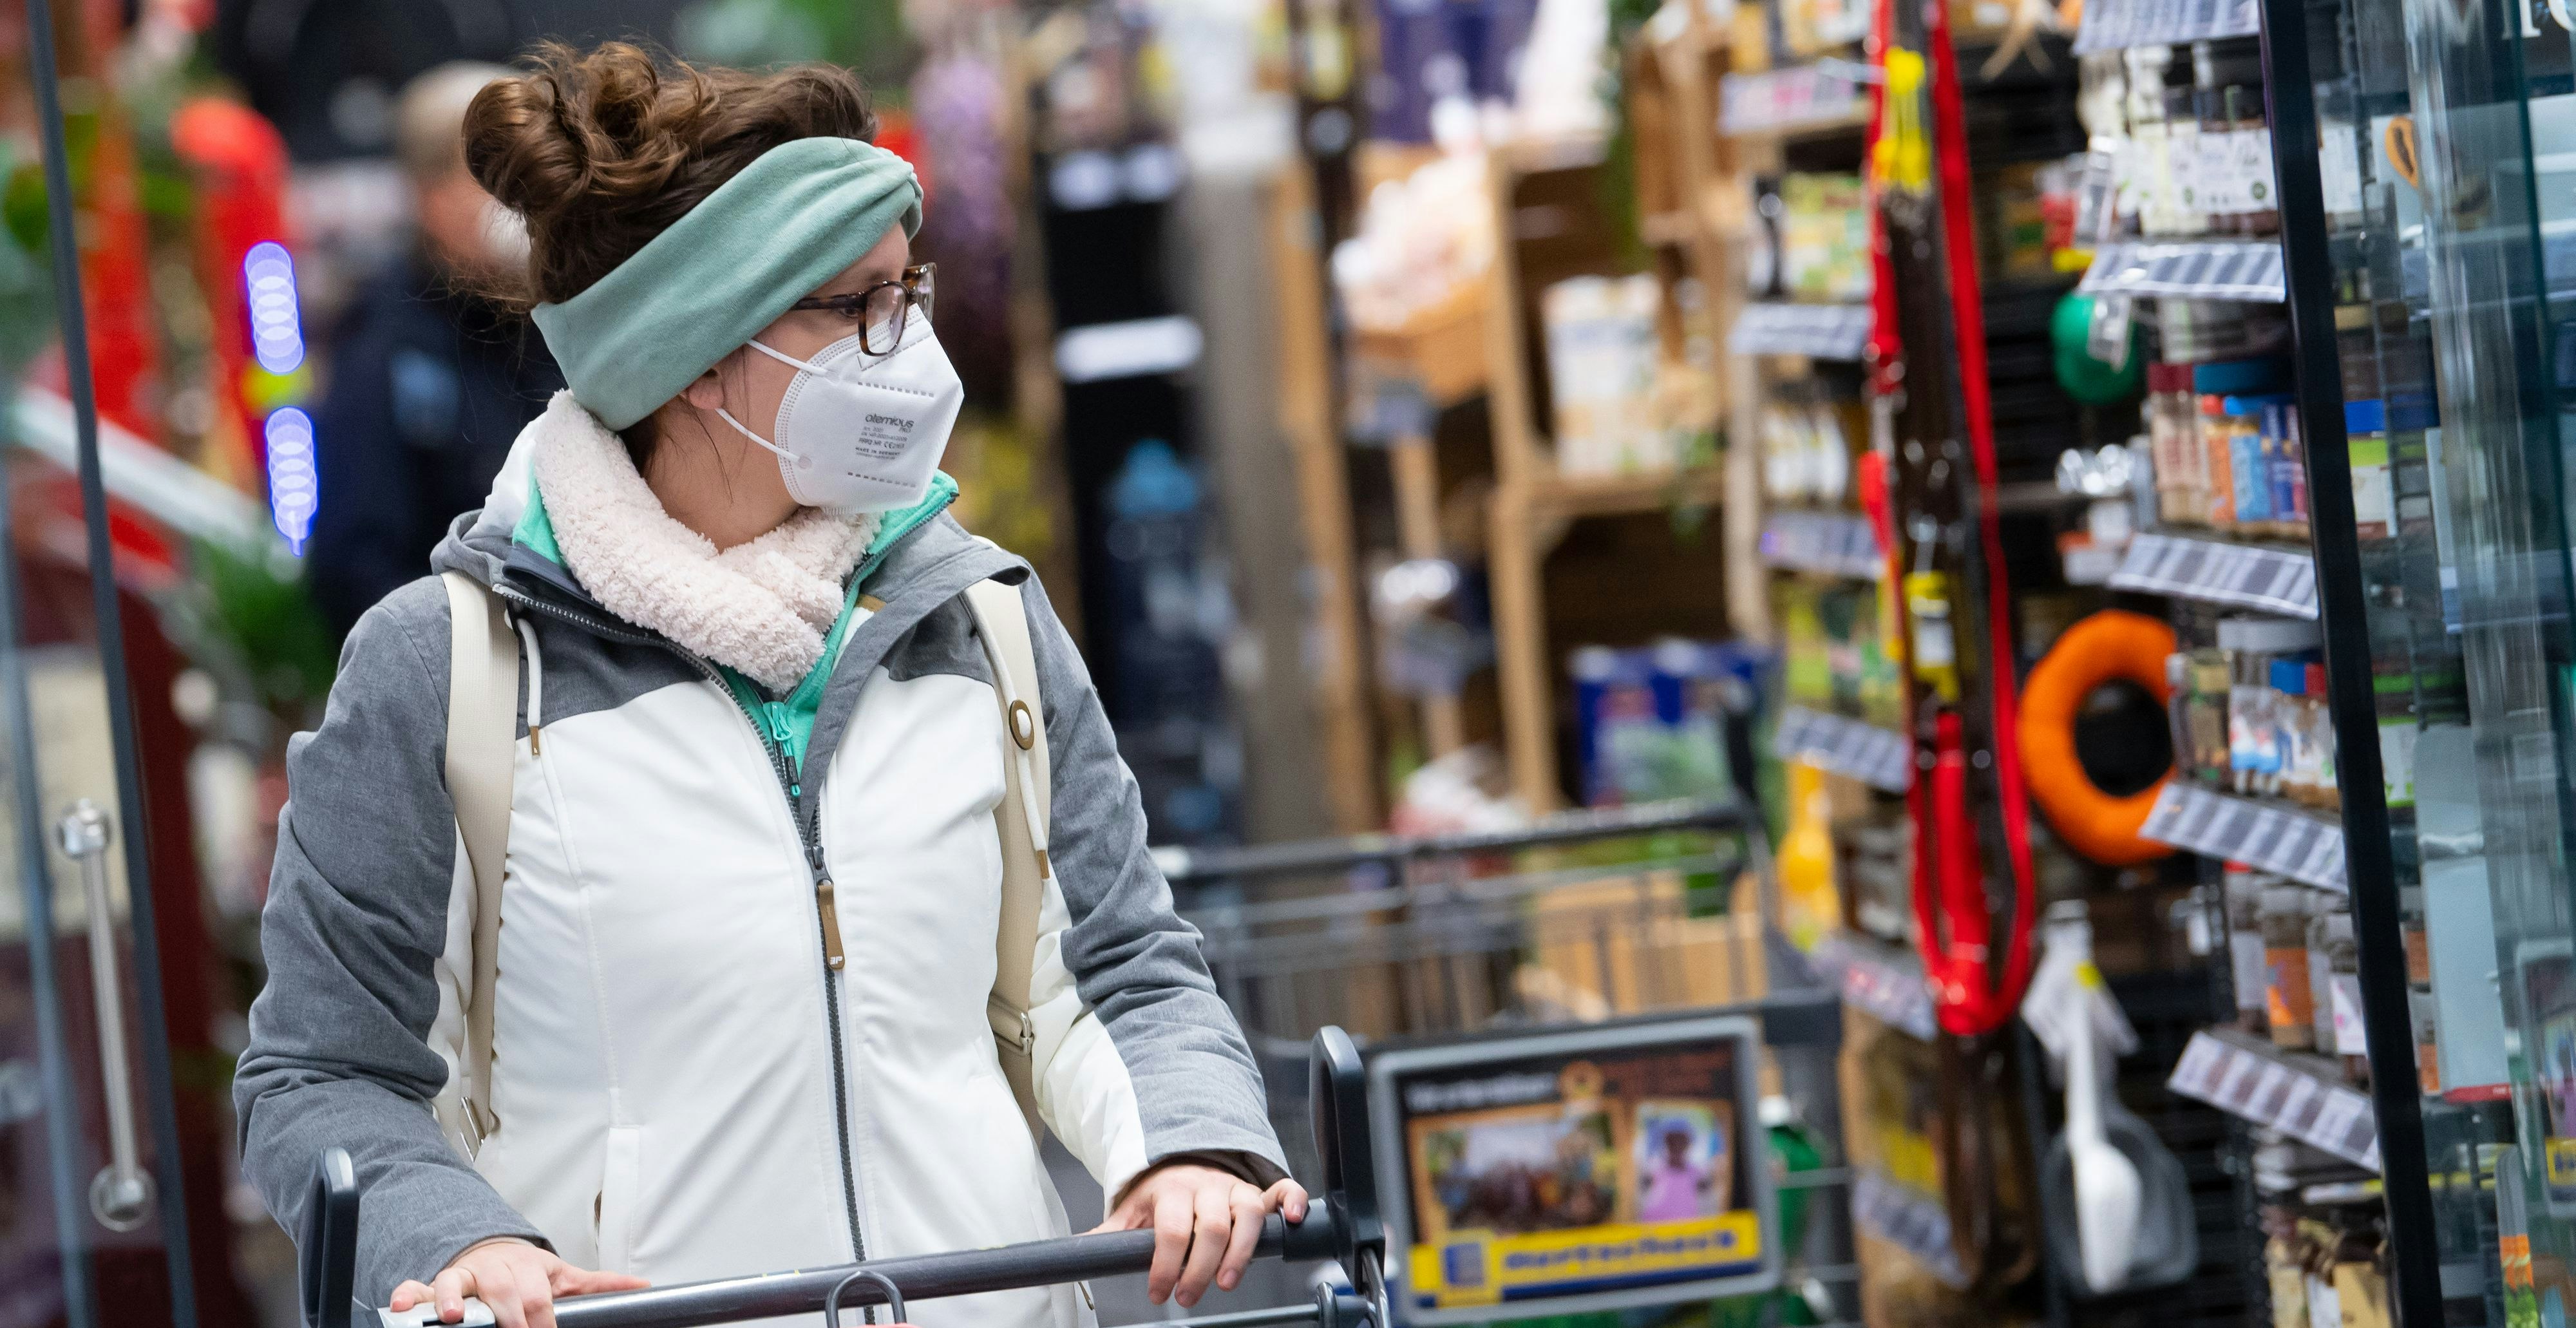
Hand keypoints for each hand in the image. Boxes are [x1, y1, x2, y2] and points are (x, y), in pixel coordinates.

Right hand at [389, 1237, 649, 1327]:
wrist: (494, 1251)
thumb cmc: (527, 1272)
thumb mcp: (563, 1275)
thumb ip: (598, 1285)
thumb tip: (641, 1287)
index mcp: (528, 1269)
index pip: (536, 1296)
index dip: (541, 1320)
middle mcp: (495, 1270)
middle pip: (502, 1293)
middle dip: (509, 1318)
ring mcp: (465, 1276)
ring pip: (457, 1283)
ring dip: (451, 1301)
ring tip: (451, 1318)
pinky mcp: (437, 1283)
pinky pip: (418, 1286)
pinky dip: (408, 1294)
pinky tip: (401, 1305)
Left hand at [1092, 1163, 1307, 1308]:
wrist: (1182, 1161)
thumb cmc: (1160, 1194)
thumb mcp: (1131, 1212)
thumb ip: (1110, 1235)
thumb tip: (1075, 1256)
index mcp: (1172, 1190)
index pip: (1171, 1229)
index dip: (1165, 1265)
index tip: (1159, 1294)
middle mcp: (1207, 1186)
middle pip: (1212, 1227)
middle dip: (1200, 1267)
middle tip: (1188, 1296)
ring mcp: (1235, 1187)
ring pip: (1248, 1214)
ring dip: (1241, 1252)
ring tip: (1226, 1283)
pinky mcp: (1258, 1191)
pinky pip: (1282, 1188)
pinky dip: (1292, 1201)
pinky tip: (1293, 1219)